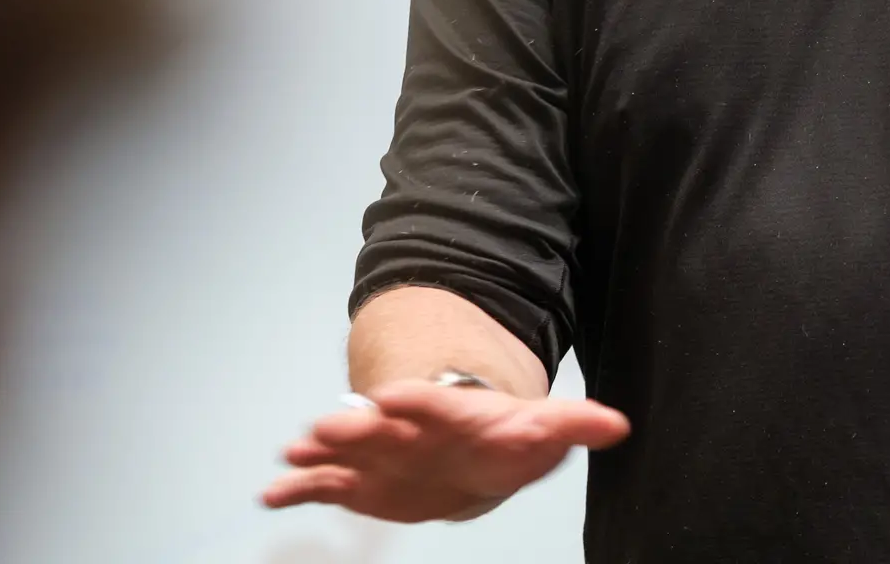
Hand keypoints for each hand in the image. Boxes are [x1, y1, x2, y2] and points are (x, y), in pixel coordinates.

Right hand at [261, 381, 630, 522]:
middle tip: (332, 424)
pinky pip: (324, 482)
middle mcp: (407, 428)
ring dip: (322, 449)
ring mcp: (379, 451)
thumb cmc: (504, 440)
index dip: (415, 400)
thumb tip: (618, 425)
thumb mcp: (543, 431)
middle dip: (357, 423)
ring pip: (345, 448)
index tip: (394, 396)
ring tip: (297, 451)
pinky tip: (272, 493)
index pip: (433, 402)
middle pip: (381, 422)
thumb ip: (574, 427)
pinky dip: (299, 487)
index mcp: (451, 413)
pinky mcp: (359, 479)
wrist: (473, 452)